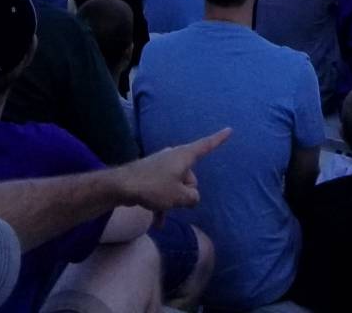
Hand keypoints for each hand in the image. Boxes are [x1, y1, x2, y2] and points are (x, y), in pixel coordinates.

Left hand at [108, 129, 229, 211]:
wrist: (122, 186)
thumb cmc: (154, 187)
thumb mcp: (179, 196)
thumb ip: (193, 197)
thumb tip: (192, 197)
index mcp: (184, 156)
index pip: (206, 145)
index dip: (219, 139)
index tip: (230, 129)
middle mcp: (174, 157)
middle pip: (190, 176)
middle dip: (186, 191)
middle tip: (175, 200)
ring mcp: (161, 165)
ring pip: (175, 184)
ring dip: (173, 199)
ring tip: (163, 212)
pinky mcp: (150, 174)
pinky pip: (163, 189)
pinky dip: (162, 203)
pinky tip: (157, 222)